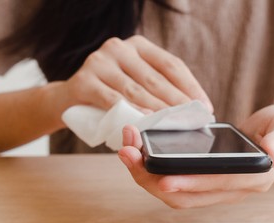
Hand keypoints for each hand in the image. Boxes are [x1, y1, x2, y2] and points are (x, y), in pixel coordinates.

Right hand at [60, 35, 212, 111]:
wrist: (68, 101)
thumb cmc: (110, 94)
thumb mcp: (135, 84)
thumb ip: (157, 89)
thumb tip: (193, 109)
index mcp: (138, 46)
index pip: (171, 65)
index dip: (191, 87)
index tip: (205, 107)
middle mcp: (119, 48)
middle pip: (156, 78)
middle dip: (177, 102)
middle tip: (192, 122)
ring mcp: (99, 62)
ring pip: (136, 90)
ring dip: (157, 110)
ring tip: (173, 126)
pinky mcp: (83, 81)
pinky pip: (112, 100)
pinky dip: (130, 112)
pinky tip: (144, 122)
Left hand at [118, 105, 273, 208]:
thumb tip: (272, 153)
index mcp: (251, 178)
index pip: (216, 185)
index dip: (190, 183)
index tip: (163, 178)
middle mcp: (230, 190)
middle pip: (186, 196)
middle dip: (153, 179)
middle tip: (128, 154)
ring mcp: (215, 189)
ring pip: (175, 194)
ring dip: (147, 177)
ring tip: (126, 151)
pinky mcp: (204, 182)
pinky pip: (175, 184)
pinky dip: (153, 172)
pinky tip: (139, 153)